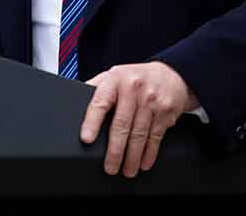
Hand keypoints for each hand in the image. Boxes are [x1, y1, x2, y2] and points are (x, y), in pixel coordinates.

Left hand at [80, 62, 197, 177]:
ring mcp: (151, 101)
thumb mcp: (113, 75)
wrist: (171, 75)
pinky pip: (155, 137)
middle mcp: (133, 89)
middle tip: (110, 167)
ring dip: (132, 157)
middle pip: (121, 125)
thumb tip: (75, 100)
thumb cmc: (136, 77)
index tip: (86, 139)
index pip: (100, 103)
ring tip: (127, 170)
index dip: (92, 122)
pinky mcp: (165, 112)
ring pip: (139, 135)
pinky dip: (149, 153)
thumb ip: (96, 87)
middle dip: (115, 150)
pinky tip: (143, 162)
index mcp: (115, 80)